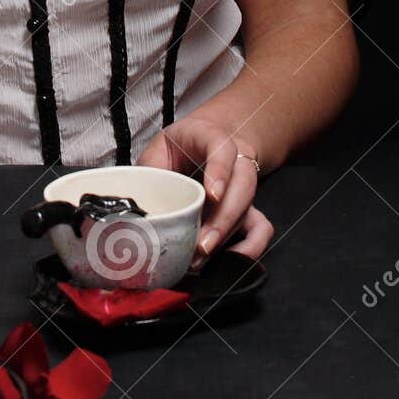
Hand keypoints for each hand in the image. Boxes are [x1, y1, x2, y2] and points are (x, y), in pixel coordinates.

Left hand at [136, 113, 272, 271]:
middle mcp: (236, 160)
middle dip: (222, 220)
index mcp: (211, 136)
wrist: (202, 140)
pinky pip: (262, 228)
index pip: (223, 149)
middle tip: (200, 246)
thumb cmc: (176, 147)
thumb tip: (137, 206)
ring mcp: (245, 185)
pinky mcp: (250, 206)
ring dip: (227, 237)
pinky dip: (250, 247)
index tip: (211, 196)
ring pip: (250, 209)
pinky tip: (227, 261)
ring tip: (201, 259)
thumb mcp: (159, 148)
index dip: (220, 172)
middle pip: (242, 186)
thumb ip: (151, 170)